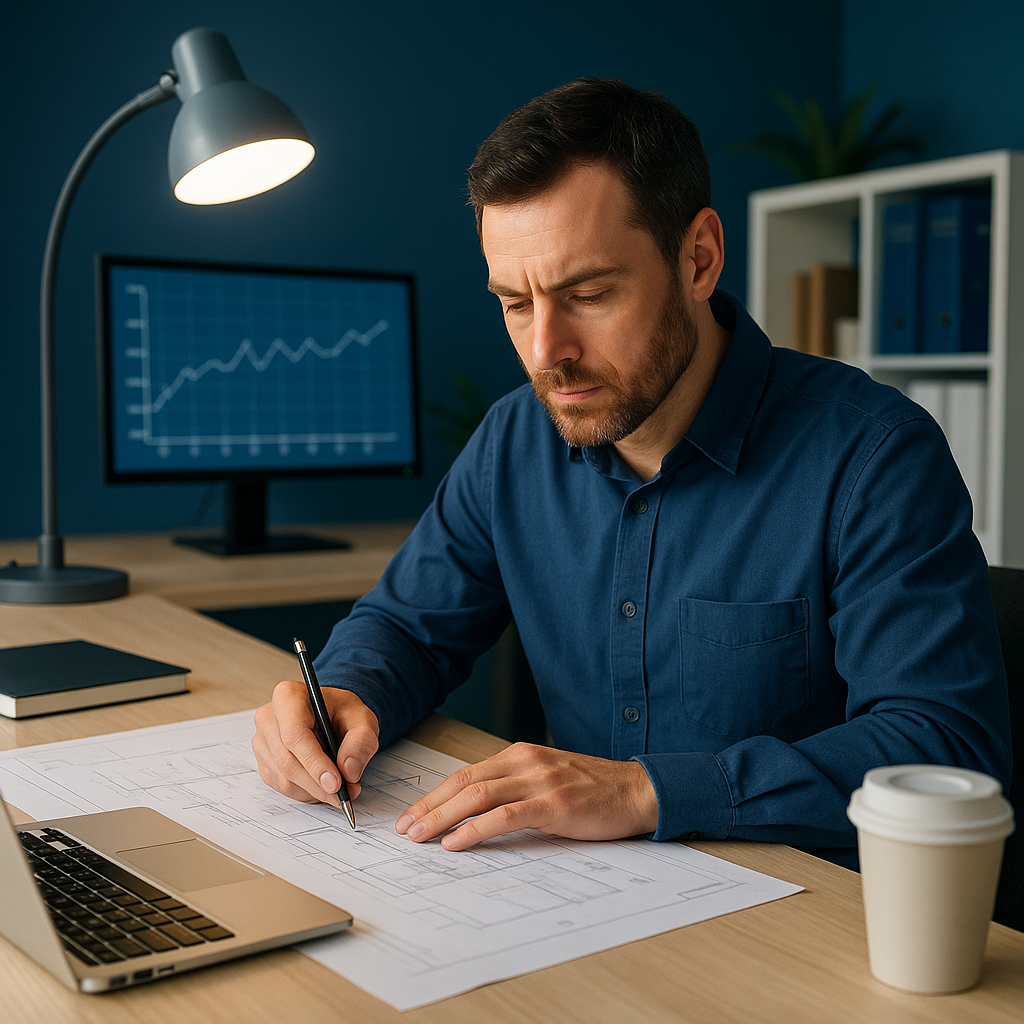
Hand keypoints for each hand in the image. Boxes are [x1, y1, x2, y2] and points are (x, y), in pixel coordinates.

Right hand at [252, 680, 378, 807]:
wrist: (332, 716)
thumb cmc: (343, 713)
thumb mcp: (363, 719)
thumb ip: (361, 742)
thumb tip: (348, 771)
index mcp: (288, 696)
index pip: (295, 735)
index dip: (315, 763)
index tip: (336, 784)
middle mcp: (269, 717)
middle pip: (287, 760)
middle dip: (318, 783)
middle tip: (345, 794)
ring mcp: (262, 740)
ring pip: (284, 778)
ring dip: (314, 791)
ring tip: (339, 789)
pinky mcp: (264, 760)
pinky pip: (281, 785)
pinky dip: (305, 792)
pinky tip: (322, 785)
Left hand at [394, 742, 657, 849]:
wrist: (637, 791)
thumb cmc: (594, 791)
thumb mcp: (548, 780)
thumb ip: (516, 788)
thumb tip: (477, 812)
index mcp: (520, 755)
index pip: (466, 774)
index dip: (435, 795)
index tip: (412, 814)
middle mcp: (524, 762)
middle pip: (464, 782)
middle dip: (429, 806)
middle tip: (404, 828)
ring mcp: (538, 781)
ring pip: (477, 796)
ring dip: (442, 817)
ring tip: (419, 837)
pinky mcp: (552, 804)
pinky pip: (503, 816)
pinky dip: (474, 829)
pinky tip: (456, 842)